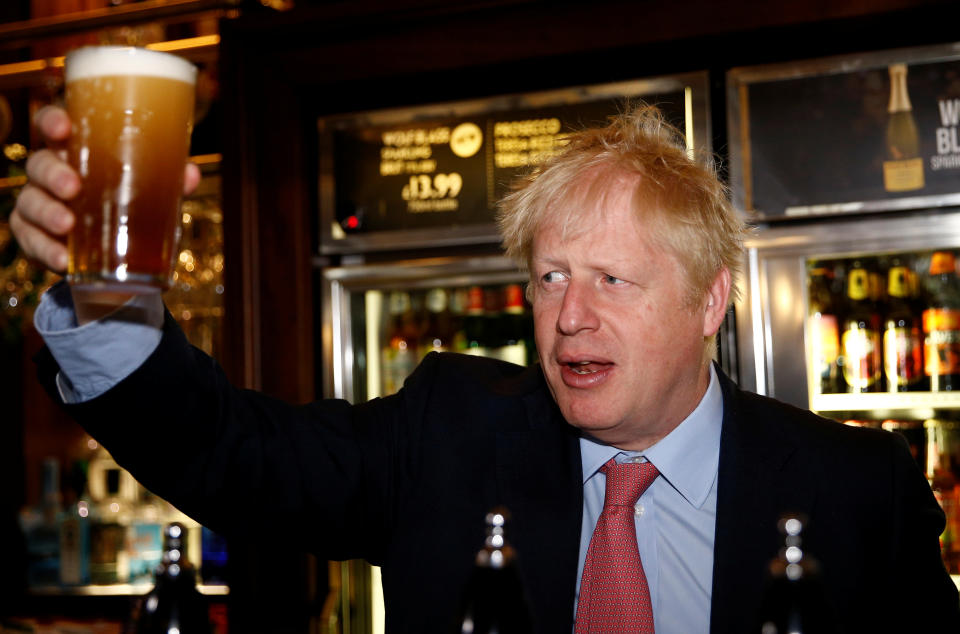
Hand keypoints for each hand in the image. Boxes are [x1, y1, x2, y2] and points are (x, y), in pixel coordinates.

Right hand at [10, 105, 201, 273]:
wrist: (118, 257)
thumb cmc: (131, 205)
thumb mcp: (153, 192)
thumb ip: (169, 180)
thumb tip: (189, 174)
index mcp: (78, 152)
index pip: (54, 126)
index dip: (52, 121)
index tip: (63, 128)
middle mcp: (52, 173)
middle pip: (40, 164)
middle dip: (53, 174)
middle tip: (72, 187)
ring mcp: (39, 204)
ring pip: (30, 201)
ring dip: (47, 212)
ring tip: (67, 225)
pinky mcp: (35, 236)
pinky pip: (30, 240)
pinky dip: (45, 250)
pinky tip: (63, 259)